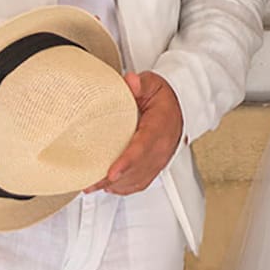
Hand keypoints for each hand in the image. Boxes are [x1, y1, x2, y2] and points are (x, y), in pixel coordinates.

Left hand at [87, 71, 183, 194]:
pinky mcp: (154, 168)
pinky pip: (139, 183)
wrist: (180, 109)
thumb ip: (141, 83)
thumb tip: (130, 82)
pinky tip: (108, 187)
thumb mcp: (153, 84)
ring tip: (92, 185)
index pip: (143, 148)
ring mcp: (159, 160)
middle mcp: (161, 148)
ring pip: (137, 179)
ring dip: (115, 185)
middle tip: (90, 182)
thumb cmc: (163, 99)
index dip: (127, 162)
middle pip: (136, 169)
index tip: (112, 172)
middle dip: (113, 178)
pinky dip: (123, 188)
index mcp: (160, 127)